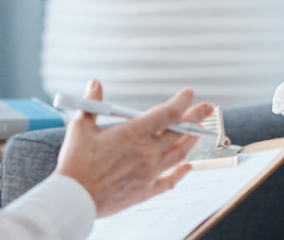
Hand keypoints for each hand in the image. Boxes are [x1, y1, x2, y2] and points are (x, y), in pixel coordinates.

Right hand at [54, 80, 213, 216]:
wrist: (75, 199)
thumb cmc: (75, 163)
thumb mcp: (80, 128)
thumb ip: (91, 104)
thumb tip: (94, 84)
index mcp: (134, 133)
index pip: (168, 113)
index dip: (182, 101)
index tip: (189, 93)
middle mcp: (147, 152)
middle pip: (180, 131)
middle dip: (196, 117)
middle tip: (208, 108)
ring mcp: (149, 172)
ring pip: (179, 154)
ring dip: (191, 141)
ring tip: (199, 133)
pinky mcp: (145, 190)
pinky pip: (170, 181)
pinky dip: (181, 173)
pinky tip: (188, 167)